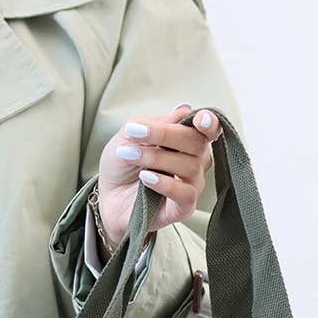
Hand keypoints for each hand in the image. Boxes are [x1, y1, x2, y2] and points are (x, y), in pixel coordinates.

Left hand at [96, 104, 220, 250]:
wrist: (107, 194)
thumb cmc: (122, 163)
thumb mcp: (130, 134)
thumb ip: (155, 122)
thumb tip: (184, 110)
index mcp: (186, 140)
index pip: (208, 129)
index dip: (209, 122)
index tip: (199, 118)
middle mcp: (195, 162)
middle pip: (198, 143)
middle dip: (165, 134)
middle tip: (135, 132)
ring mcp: (191, 186)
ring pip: (191, 167)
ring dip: (156, 158)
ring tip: (129, 155)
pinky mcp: (183, 208)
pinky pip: (186, 195)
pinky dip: (165, 184)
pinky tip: (145, 177)